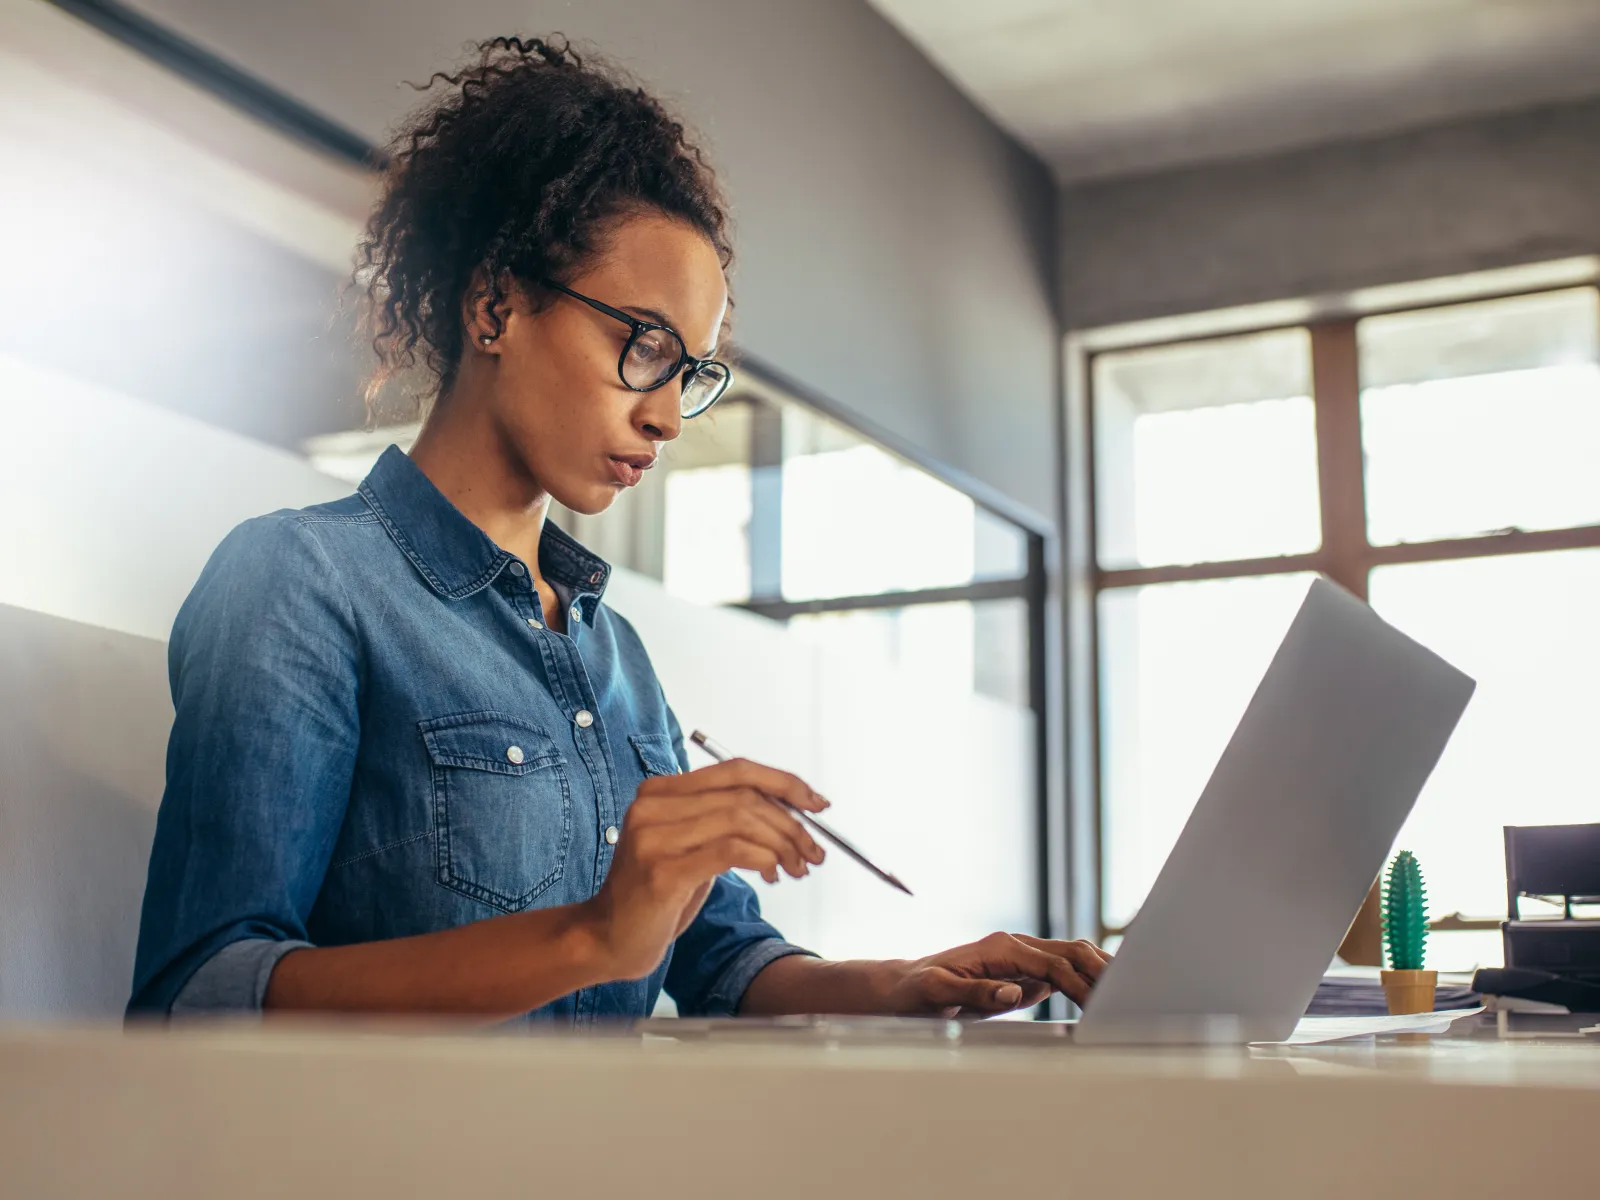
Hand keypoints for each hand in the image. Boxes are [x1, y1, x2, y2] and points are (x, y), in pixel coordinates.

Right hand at [582, 759, 828, 980]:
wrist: (607, 939)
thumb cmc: (656, 895)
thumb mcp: (691, 847)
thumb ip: (725, 822)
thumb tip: (791, 812)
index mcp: (660, 791)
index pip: (735, 770)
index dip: (784, 782)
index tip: (818, 804)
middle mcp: (653, 805)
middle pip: (744, 796)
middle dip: (791, 823)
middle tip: (815, 853)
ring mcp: (654, 836)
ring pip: (742, 820)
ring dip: (783, 845)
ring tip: (797, 869)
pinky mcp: (662, 870)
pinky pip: (730, 850)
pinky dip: (764, 858)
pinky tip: (774, 875)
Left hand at [882, 933, 1111, 1016]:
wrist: (903, 987)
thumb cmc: (917, 991)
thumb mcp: (937, 994)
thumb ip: (976, 992)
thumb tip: (1015, 992)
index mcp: (999, 948)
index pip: (1052, 964)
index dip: (1078, 984)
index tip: (1099, 1005)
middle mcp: (1014, 946)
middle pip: (1071, 951)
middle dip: (1101, 970)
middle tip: (1131, 995)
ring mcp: (1020, 957)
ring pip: (1071, 956)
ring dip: (1099, 971)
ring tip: (1129, 991)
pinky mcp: (1022, 972)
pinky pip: (1061, 970)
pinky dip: (1086, 977)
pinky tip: (1105, 992)